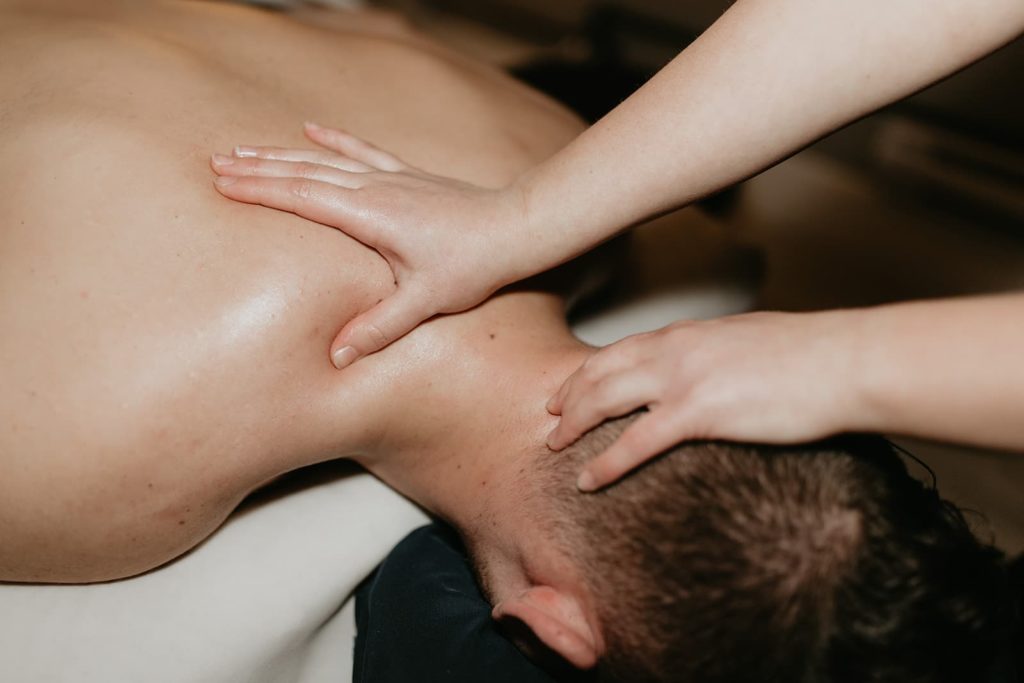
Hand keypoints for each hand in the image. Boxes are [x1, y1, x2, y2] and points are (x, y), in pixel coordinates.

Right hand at [211, 123, 536, 368]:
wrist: (515, 228)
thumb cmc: (474, 265)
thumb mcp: (425, 301)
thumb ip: (379, 327)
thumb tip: (337, 356)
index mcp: (371, 216)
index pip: (303, 198)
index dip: (261, 190)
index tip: (222, 184)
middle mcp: (375, 189)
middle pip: (304, 173)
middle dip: (258, 168)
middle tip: (215, 162)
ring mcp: (390, 178)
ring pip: (325, 160)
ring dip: (282, 154)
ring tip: (244, 148)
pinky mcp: (406, 176)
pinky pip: (361, 151)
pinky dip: (333, 140)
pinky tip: (311, 128)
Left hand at [546, 310, 864, 489]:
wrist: (844, 362)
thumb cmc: (809, 356)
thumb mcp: (747, 342)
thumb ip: (713, 355)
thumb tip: (705, 373)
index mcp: (687, 333)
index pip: (620, 350)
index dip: (587, 372)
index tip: (567, 389)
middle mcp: (675, 349)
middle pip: (600, 371)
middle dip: (567, 396)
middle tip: (546, 417)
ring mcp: (683, 379)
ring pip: (605, 400)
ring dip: (573, 425)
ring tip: (553, 447)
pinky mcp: (698, 412)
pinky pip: (635, 442)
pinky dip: (605, 463)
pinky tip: (588, 480)